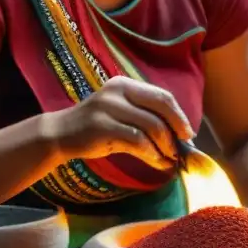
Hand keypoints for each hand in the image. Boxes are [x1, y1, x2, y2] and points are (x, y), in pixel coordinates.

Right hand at [52, 76, 193, 170]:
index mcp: (125, 84)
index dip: (179, 115)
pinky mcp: (103, 128)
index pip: (162, 96)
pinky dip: (152, 154)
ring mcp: (109, 108)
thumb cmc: (97, 126)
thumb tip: (179, 134)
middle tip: (183, 147)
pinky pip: (138, 141)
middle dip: (177, 128)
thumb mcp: (121, 112)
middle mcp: (118, 91)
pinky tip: (157, 162)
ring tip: (170, 159)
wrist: (60, 133)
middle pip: (160, 107)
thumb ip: (145, 116)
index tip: (187, 132)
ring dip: (166, 146)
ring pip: (151, 126)